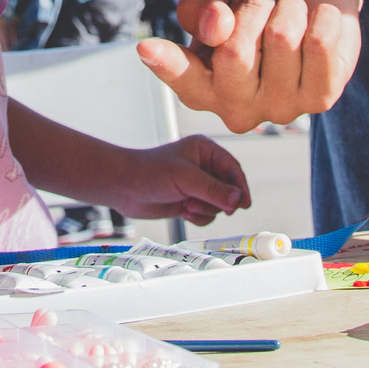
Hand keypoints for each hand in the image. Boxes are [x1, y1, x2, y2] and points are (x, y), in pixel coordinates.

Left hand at [87, 136, 251, 225]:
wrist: (124, 187)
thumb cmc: (150, 172)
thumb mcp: (186, 179)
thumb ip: (213, 190)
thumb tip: (238, 200)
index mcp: (205, 151)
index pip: (233, 169)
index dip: (240, 187)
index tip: (244, 204)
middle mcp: (203, 167)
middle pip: (228, 190)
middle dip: (218, 200)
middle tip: (209, 205)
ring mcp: (196, 186)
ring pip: (218, 205)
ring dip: (205, 209)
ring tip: (187, 204)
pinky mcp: (189, 201)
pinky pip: (206, 214)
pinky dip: (198, 216)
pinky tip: (183, 211)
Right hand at [136, 0, 362, 133]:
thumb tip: (214, 26)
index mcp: (199, 84)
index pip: (182, 77)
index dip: (165, 63)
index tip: (146, 48)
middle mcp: (234, 107)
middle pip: (235, 51)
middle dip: (253, 5)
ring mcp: (278, 109)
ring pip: (280, 40)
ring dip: (288, 7)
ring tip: (290, 12)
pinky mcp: (320, 99)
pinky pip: (319, 45)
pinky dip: (321, 17)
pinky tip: (318, 22)